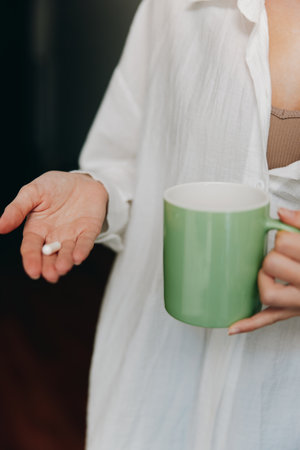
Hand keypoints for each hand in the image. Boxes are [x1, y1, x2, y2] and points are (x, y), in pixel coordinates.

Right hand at [0, 171, 107, 282]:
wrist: (80, 179)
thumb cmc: (53, 186)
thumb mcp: (32, 192)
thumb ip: (17, 209)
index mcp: (37, 229)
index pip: (31, 247)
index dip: (31, 259)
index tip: (33, 271)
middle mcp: (54, 237)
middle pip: (50, 256)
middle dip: (50, 266)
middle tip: (50, 275)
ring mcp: (72, 235)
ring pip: (68, 252)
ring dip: (65, 261)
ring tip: (62, 269)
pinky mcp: (89, 231)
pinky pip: (85, 242)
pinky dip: (82, 250)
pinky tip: (78, 258)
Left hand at [228, 208, 299, 334]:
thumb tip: (281, 213)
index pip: (283, 243)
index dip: (283, 237)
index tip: (287, 239)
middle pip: (271, 265)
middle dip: (272, 255)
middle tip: (281, 255)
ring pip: (268, 294)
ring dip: (263, 280)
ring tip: (271, 273)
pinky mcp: (294, 312)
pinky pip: (270, 319)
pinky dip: (250, 323)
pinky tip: (233, 326)